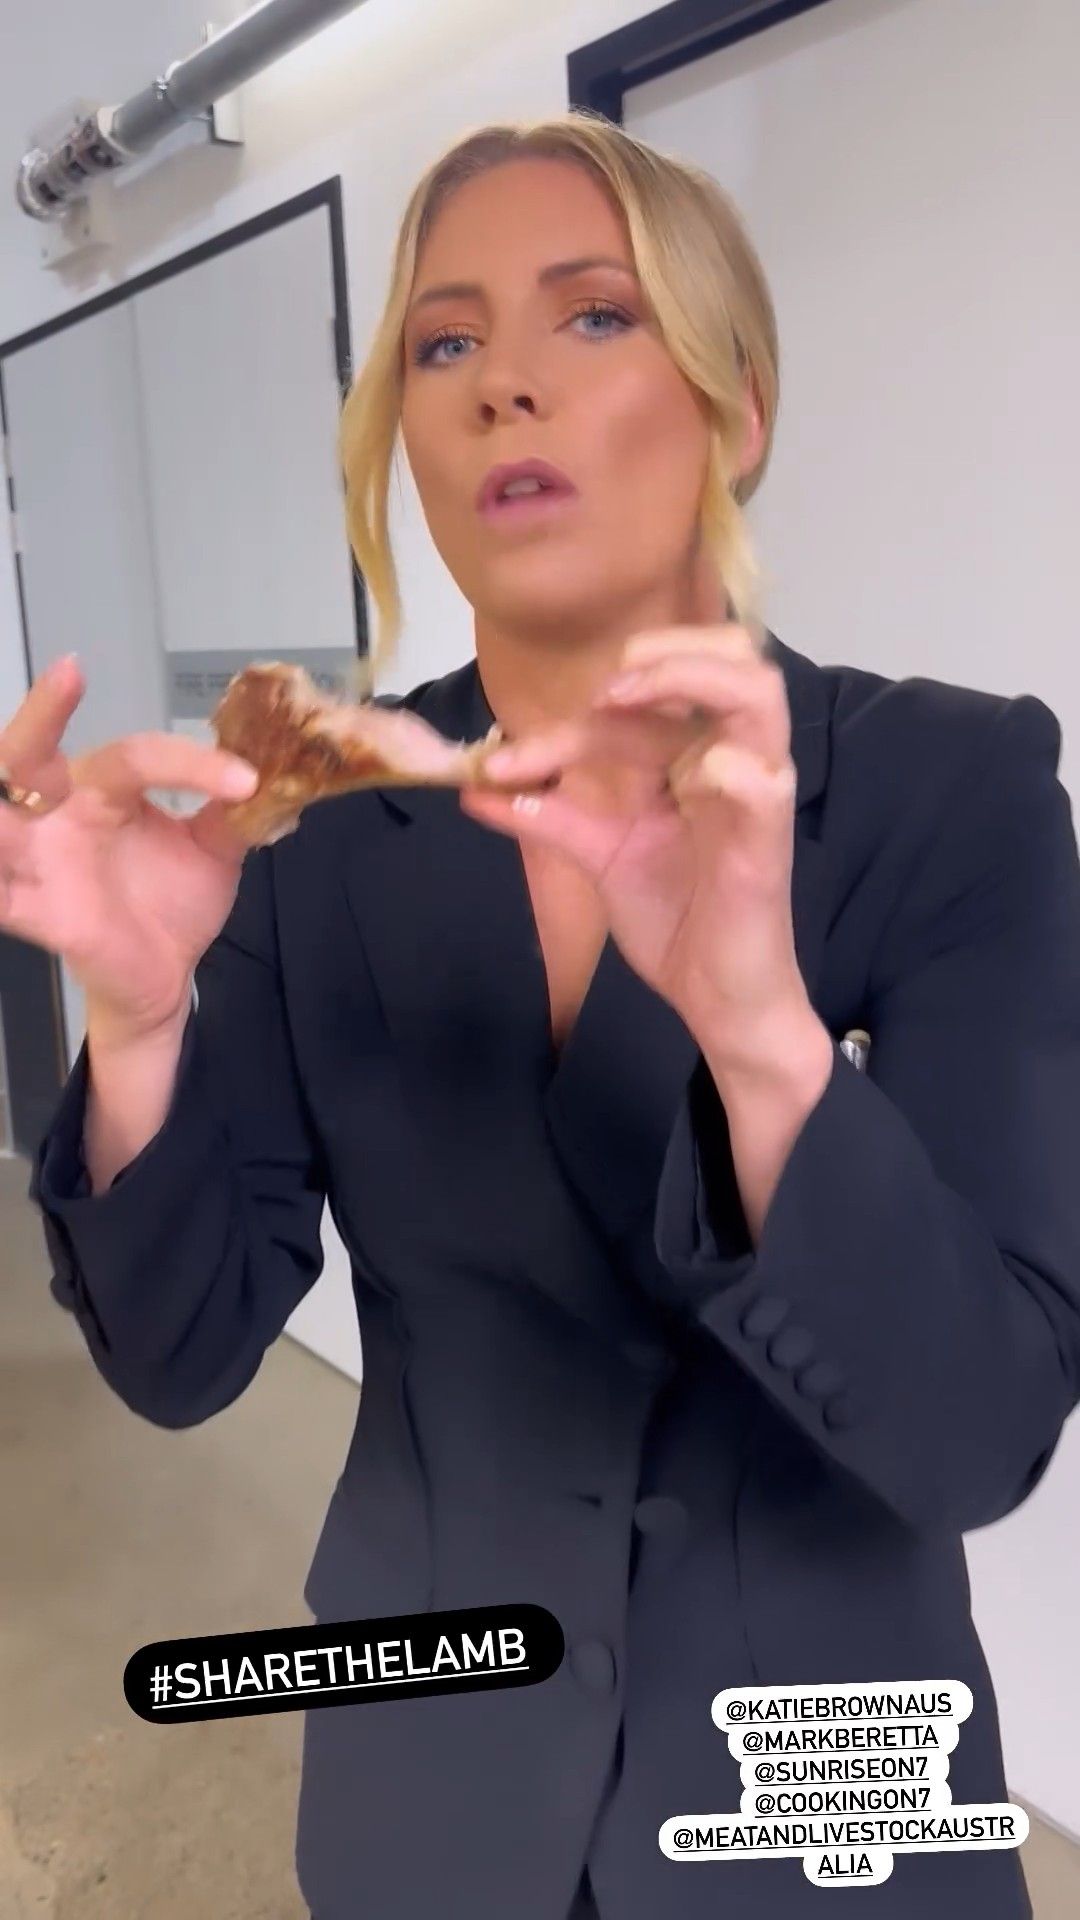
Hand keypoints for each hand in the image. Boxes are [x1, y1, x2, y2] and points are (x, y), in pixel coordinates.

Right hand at [0, 655, 260, 1036]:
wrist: (166, 977)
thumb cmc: (172, 905)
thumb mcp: (212, 850)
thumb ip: (233, 811)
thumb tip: (275, 771)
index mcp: (103, 791)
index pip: (136, 757)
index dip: (191, 764)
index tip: (246, 780)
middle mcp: (62, 814)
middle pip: (31, 752)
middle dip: (41, 713)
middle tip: (69, 674)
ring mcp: (42, 860)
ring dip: (0, 807)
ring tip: (5, 792)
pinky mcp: (36, 910)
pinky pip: (0, 893)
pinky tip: (0, 870)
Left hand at [459, 554, 806, 1051]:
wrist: (716, 999)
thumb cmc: (675, 920)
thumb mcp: (599, 856)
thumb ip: (545, 816)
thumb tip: (472, 787)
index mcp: (691, 757)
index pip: (640, 703)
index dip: (564, 725)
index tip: (499, 762)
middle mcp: (728, 761)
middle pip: (731, 655)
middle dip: (665, 651)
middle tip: (603, 690)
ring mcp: (753, 798)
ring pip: (760, 696)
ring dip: (694, 677)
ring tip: (627, 700)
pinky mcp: (765, 845)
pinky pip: (764, 787)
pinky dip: (730, 770)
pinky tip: (691, 779)